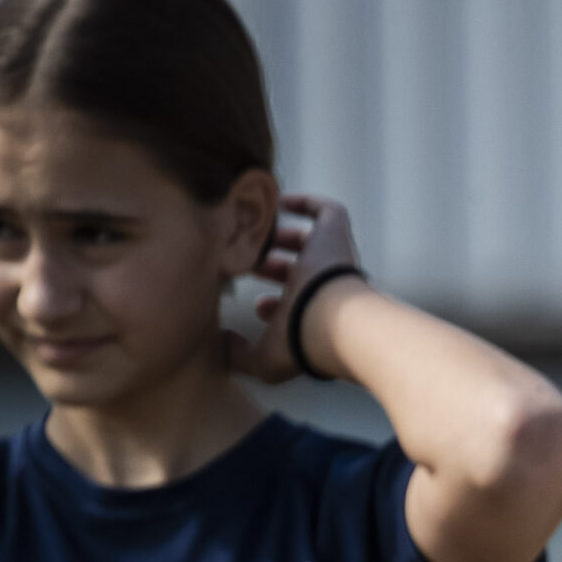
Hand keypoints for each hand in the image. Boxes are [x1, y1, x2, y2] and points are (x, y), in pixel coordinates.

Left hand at [229, 192, 368, 382]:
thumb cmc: (304, 340)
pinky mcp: (337, 232)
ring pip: (312, 243)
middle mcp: (325, 286)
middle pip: (301, 272)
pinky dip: (307, 204)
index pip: (296, 307)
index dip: (276, 305)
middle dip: (274, 267)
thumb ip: (241, 356)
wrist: (335, 316)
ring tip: (256, 234)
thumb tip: (224, 341)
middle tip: (249, 262)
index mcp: (313, 315)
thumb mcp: (266, 359)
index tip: (259, 307)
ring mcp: (333, 258)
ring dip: (284, 238)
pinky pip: (327, 211)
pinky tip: (282, 202)